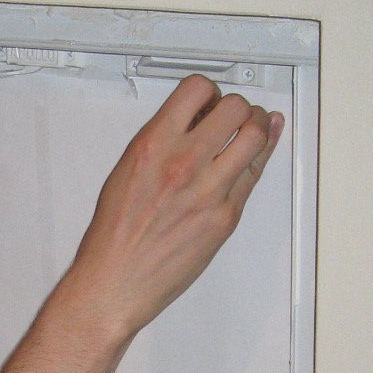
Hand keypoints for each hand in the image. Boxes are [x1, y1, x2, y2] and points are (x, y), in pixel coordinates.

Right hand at [59, 75, 283, 341]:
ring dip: (256, 128)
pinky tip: (257, 153)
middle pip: (235, 107)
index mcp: (152, 147)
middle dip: (236, 107)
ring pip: (255, 136)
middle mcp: (183, 163)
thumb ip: (161, 144)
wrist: (114, 284)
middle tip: (233, 117)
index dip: (208, 91)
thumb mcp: (125, 174)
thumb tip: (191, 123)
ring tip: (249, 133)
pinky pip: (254, 175)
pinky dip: (259, 158)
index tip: (208, 100)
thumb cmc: (113, 238)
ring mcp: (208, 191)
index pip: (196, 89)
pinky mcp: (225, 217)